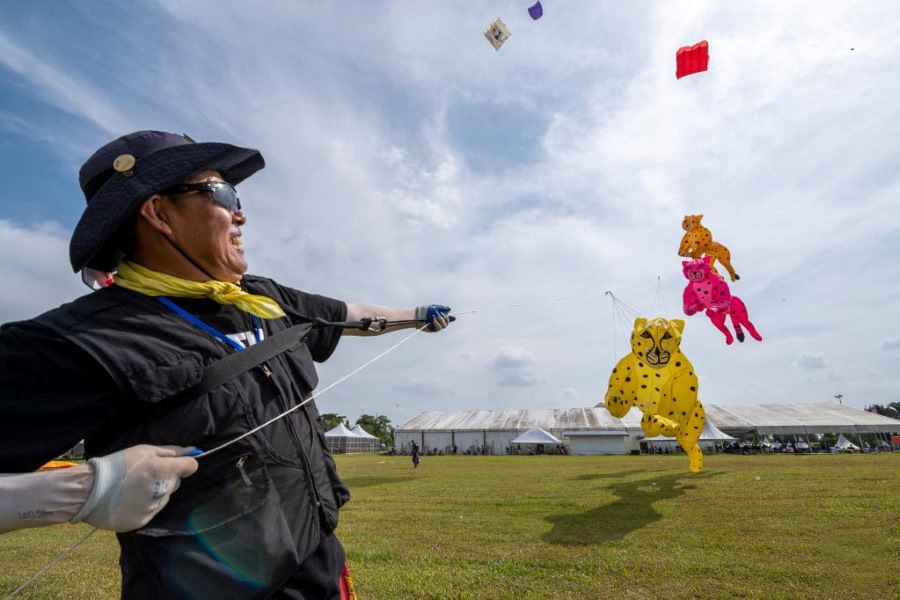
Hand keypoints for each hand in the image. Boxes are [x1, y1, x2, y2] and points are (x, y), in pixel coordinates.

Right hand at [70, 445, 198, 531]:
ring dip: (155, 492)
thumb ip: (171, 452)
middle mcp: (162, 491)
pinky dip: (144, 506)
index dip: (184, 463)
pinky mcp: (142, 522)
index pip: (191, 466)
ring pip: (164, 498)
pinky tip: (129, 500)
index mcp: (164, 470)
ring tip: (133, 488)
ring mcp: (153, 509)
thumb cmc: (117, 465)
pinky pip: (152, 511)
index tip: (173, 464)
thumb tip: (193, 451)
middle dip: (166, 478)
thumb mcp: (143, 450)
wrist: (88, 491)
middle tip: (144, 475)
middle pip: (175, 483)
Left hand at [415, 305, 451, 331]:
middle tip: (440, 314)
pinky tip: (433, 318)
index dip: (450, 318)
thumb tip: (450, 309)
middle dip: (445, 318)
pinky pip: (438, 327)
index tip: (449, 315)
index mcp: (441, 317)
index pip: (448, 319)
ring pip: (444, 326)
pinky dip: (436, 322)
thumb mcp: (436, 308)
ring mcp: (437, 327)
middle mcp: (440, 323)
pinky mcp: (433, 330)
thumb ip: (443, 308)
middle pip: (447, 323)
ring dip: (440, 320)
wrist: (418, 314)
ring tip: (434, 316)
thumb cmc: (426, 311)